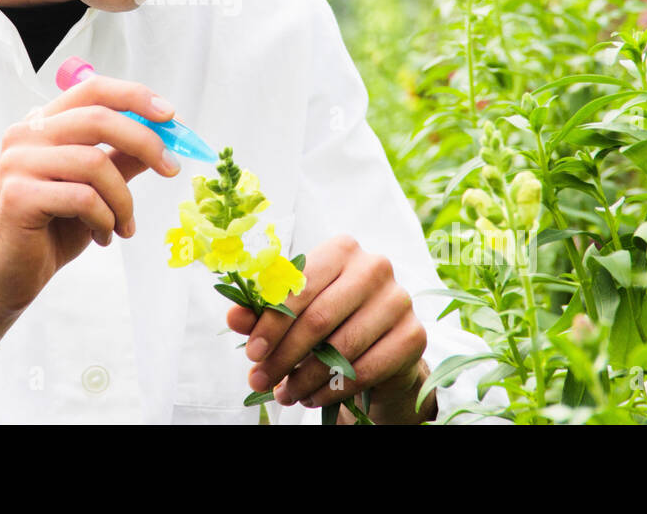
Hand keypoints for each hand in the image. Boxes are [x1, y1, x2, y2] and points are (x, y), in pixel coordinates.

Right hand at [0, 74, 181, 318]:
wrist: (5, 277)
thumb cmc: (49, 231)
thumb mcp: (95, 189)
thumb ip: (121, 160)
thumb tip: (163, 139)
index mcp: (42, 124)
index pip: (92, 89)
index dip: (135, 97)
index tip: (171, 116)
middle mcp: (25, 135)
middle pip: (99, 119)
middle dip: (146, 143)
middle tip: (172, 169)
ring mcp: (17, 163)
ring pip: (95, 163)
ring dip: (123, 200)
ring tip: (124, 226)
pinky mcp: (17, 195)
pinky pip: (83, 198)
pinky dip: (105, 220)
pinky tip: (102, 237)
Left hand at [226, 234, 431, 417]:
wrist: (380, 342)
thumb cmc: (330, 317)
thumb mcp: (295, 311)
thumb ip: (264, 311)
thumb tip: (233, 317)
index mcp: (341, 249)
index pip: (299, 286)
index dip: (271, 323)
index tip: (252, 354)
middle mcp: (374, 267)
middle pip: (319, 318)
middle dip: (284, 355)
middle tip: (260, 380)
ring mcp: (398, 300)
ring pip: (342, 347)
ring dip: (306, 378)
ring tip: (285, 393)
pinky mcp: (413, 335)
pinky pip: (367, 369)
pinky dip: (335, 389)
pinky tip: (314, 397)